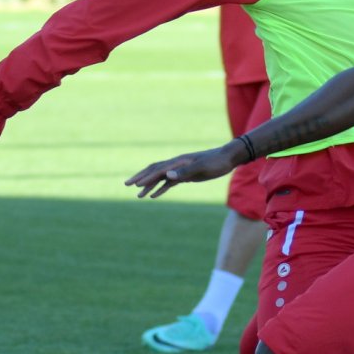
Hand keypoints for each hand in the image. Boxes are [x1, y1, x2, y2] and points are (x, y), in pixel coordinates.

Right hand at [125, 142, 242, 198]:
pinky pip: (169, 182)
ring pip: (160, 178)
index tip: (134, 185)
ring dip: (148, 186)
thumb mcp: (202, 168)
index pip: (157, 170)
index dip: (145, 177)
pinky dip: (160, 188)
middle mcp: (176, 165)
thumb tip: (167, 176)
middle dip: (140, 178)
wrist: (228, 158)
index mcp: (178, 162)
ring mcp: (180, 170)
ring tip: (138, 195)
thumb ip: (185, 172)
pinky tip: (154, 196)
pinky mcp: (186, 175)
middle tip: (126, 185)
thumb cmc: (216, 162)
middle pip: (153, 171)